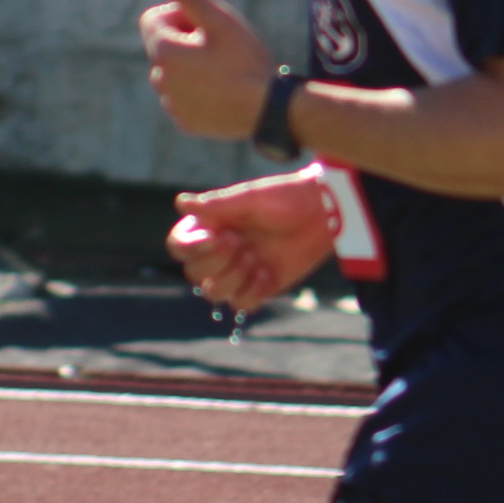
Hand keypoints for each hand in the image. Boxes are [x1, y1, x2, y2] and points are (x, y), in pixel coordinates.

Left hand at [139, 0, 279, 141]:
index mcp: (163, 51)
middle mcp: (159, 78)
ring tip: (226, 72)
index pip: (154, 18)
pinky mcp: (186, 122)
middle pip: (164, 46)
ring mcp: (172, 103)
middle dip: (186, 42)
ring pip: (174, 74)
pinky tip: (225, 93)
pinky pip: (184, 100)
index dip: (182, 15)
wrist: (269, 111)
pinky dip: (199, 93)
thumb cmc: (246, 62)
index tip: (210, 26)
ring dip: (191, 68)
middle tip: (223, 49)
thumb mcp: (220, 20)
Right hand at [166, 171, 339, 311]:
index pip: (180, 246)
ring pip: (214, 293)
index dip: (190, 248)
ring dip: (232, 278)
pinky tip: (267, 274)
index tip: (213, 237)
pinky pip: (242, 304)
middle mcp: (220, 251)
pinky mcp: (261, 286)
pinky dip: (252, 293)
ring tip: (254, 258)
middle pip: (194, 273)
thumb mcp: (250, 198)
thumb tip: (181, 203)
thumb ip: (216, 205)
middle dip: (215, 261)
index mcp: (211, 227)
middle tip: (238, 241)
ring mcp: (240, 271)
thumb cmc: (286, 199)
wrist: (323, 213)